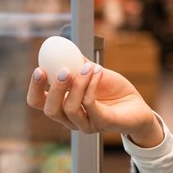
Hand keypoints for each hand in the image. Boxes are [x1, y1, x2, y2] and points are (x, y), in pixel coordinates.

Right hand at [25, 61, 159, 144]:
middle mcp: (70, 119)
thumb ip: (76, 63)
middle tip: (63, 71)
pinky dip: (92, 84)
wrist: (137, 104)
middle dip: (54, 88)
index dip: (34, 88)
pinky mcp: (101, 124)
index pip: (38, 102)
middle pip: (50, 110)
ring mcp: (85, 124)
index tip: (39, 68)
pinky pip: (90, 104)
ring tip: (89, 67)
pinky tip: (98, 71)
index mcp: (62, 106)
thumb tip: (62, 47)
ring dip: (78, 83)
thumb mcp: (92, 72)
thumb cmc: (112, 90)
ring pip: (69, 107)